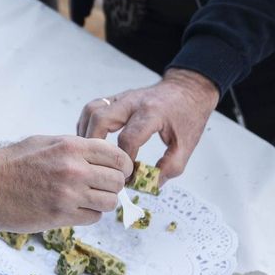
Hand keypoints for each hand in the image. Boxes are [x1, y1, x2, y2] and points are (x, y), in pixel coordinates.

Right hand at [0, 134, 131, 230]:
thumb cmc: (12, 161)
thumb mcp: (46, 142)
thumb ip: (75, 148)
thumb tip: (100, 157)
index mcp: (71, 147)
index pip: (117, 157)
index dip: (122, 166)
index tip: (118, 171)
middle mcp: (74, 169)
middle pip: (117, 181)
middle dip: (113, 185)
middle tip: (101, 187)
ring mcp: (68, 194)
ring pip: (109, 202)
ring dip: (102, 201)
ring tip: (87, 198)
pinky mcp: (61, 216)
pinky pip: (93, 217)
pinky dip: (89, 214)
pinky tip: (74, 208)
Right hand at [76, 69, 220, 183]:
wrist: (187, 89)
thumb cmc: (187, 115)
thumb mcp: (186, 145)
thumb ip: (170, 167)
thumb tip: (150, 184)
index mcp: (152, 113)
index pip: (128, 138)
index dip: (124, 161)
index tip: (127, 175)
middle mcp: (133, 102)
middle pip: (101, 119)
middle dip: (95, 145)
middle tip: (98, 164)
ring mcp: (122, 97)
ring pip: (92, 110)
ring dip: (86, 132)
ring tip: (90, 153)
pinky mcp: (117, 97)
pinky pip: (94, 107)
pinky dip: (87, 124)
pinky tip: (92, 140)